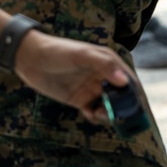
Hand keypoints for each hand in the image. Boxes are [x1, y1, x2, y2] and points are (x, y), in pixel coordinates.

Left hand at [13, 30, 133, 124]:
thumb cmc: (59, 51)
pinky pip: (93, 111)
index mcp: (110, 63)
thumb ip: (105, 66)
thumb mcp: (83, 55)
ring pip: (109, 105)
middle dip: (122, 107)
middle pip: (121, 95)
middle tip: (116, 115)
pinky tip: (90, 115)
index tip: (135, 107)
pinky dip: (95, 116)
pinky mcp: (80, 99)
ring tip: (99, 115)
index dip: (134, 93)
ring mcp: (92, 88)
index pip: (129, 80)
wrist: (31, 59)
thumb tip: (124, 81)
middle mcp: (104, 76)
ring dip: (109, 113)